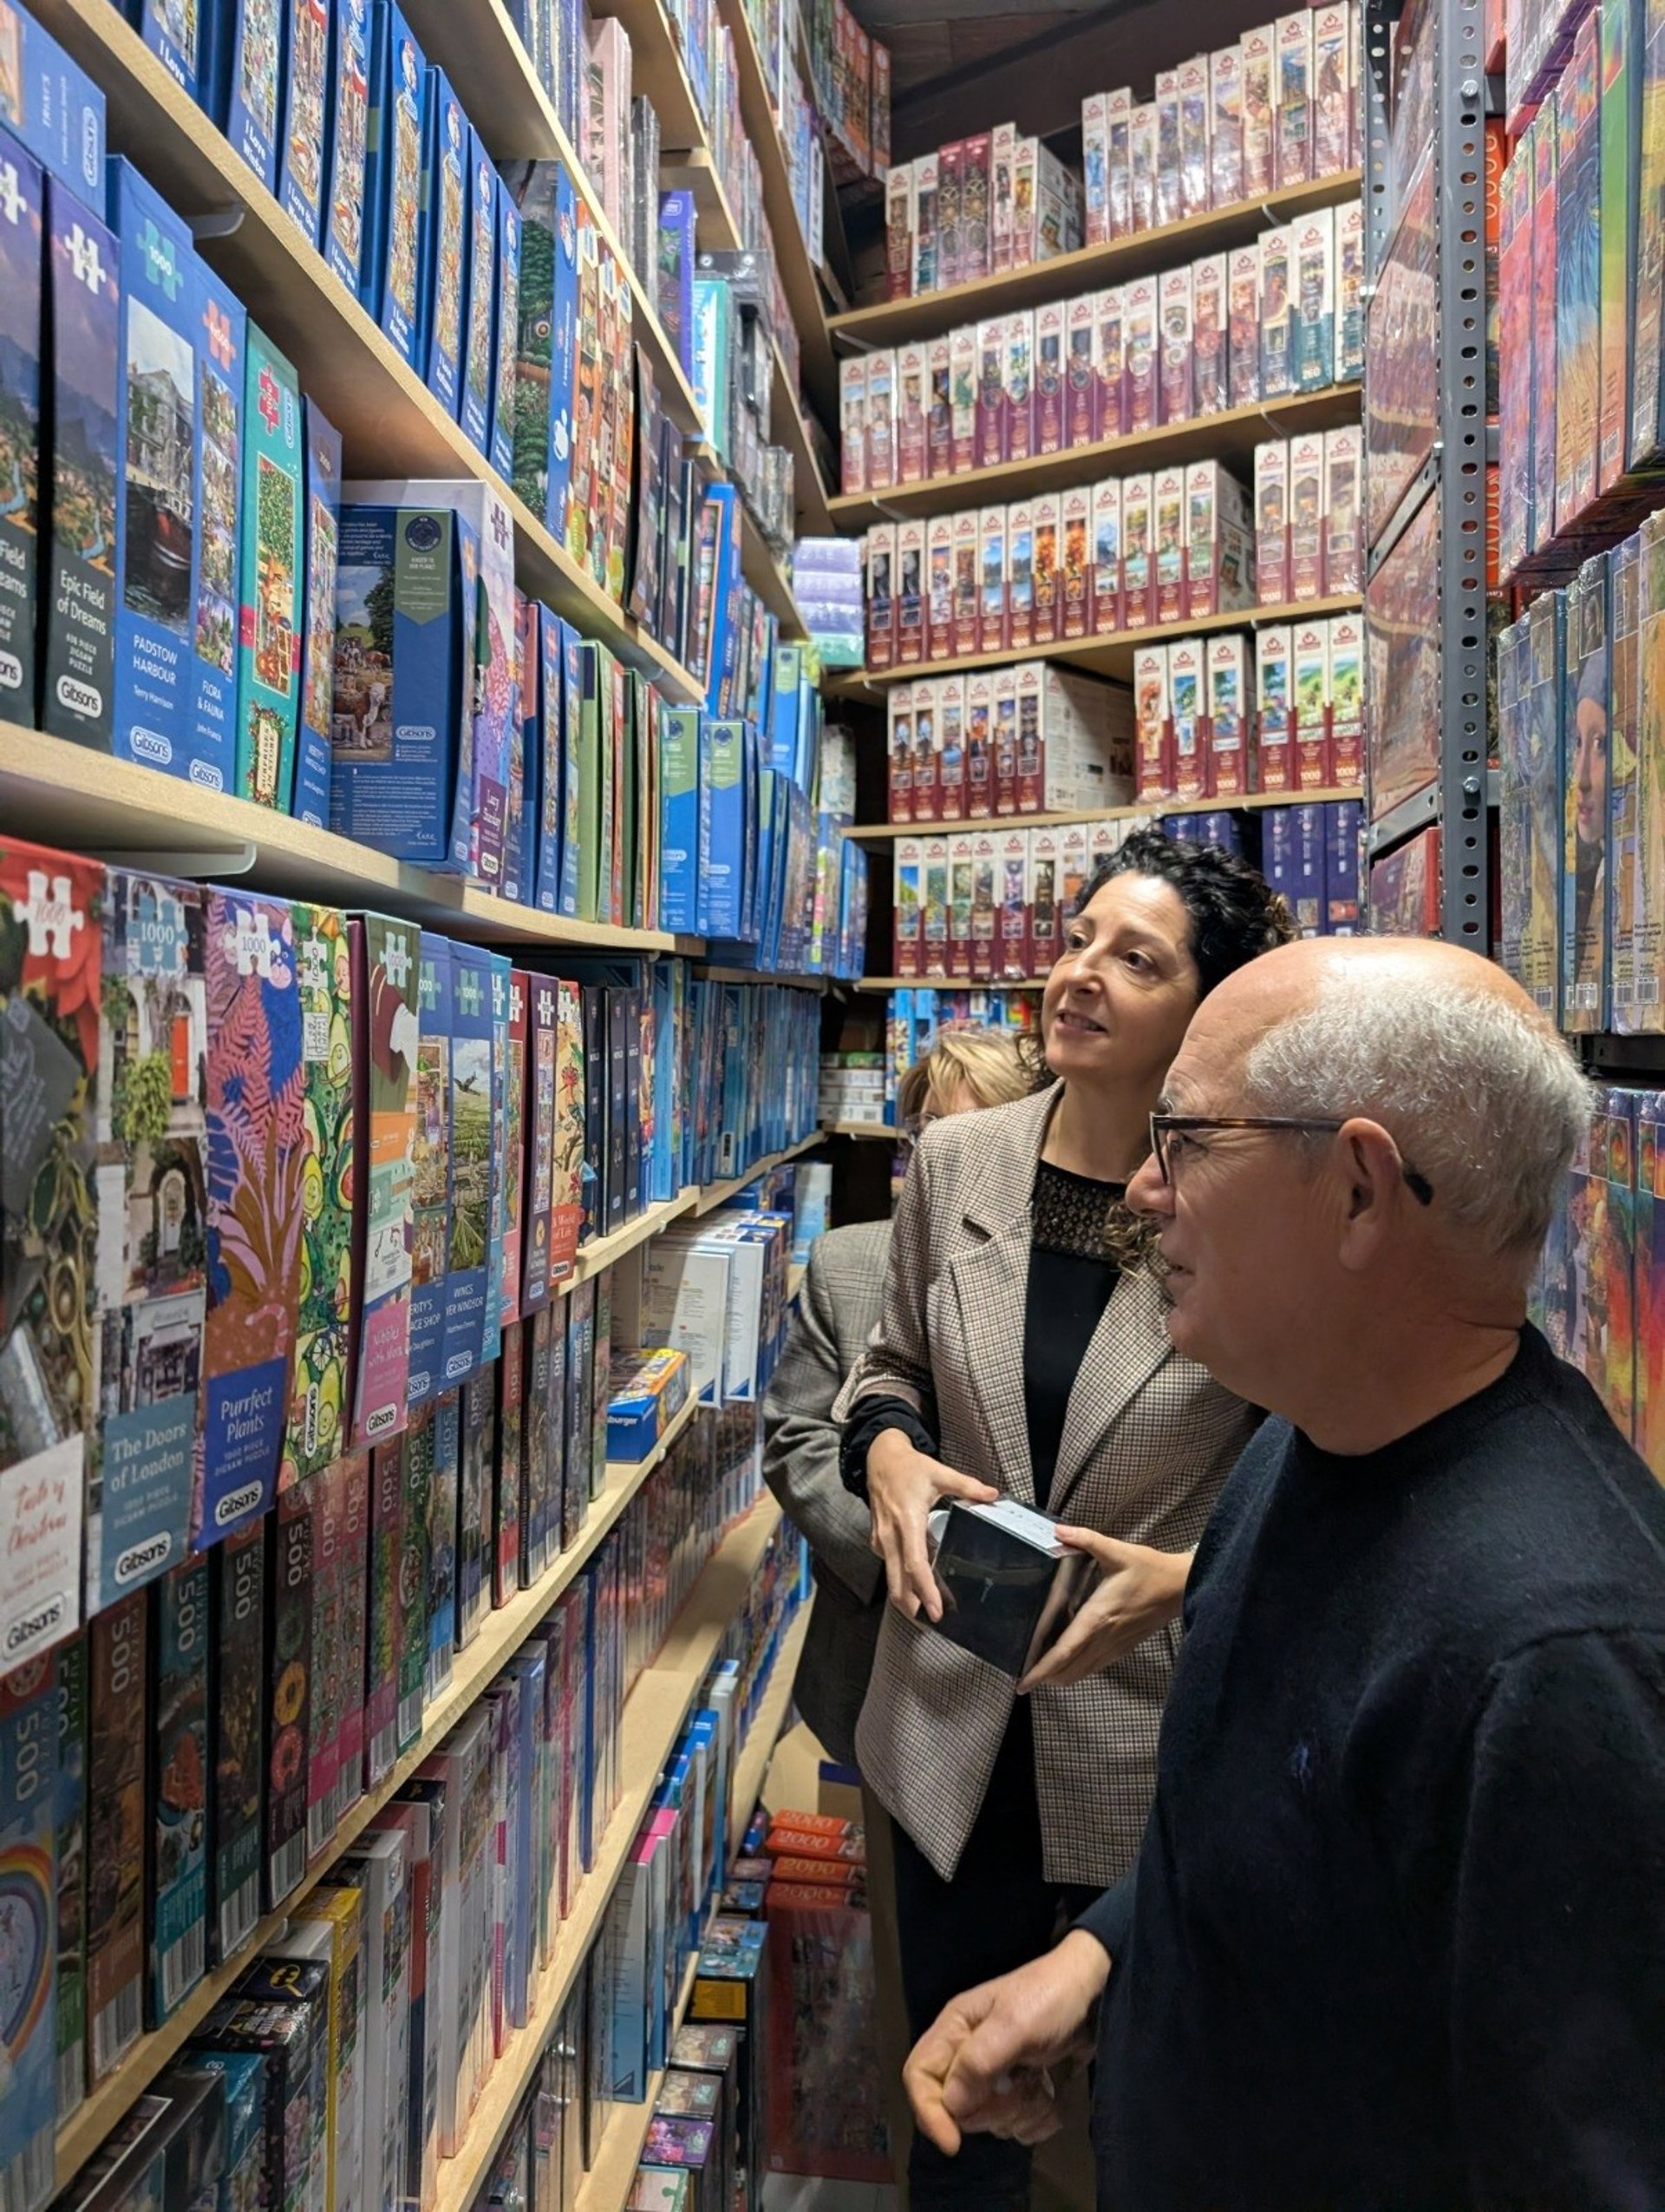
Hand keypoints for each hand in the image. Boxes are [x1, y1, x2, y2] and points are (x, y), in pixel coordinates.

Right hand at [866, 1429, 997, 1620]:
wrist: (879, 1459)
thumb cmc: (909, 1468)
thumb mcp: (939, 1473)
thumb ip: (967, 1486)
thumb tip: (993, 1494)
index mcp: (908, 1521)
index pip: (915, 1564)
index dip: (926, 1590)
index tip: (937, 1610)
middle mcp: (891, 1535)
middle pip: (897, 1582)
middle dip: (912, 1605)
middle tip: (933, 1621)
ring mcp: (880, 1539)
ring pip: (891, 1577)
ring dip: (905, 1596)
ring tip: (925, 1610)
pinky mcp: (877, 1540)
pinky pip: (889, 1566)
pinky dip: (900, 1580)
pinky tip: (915, 1584)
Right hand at [905, 1930, 1110, 2156]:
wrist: (1095, 1994)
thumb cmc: (1050, 2000)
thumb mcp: (1014, 2024)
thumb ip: (978, 2061)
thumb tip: (950, 2105)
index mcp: (954, 2029)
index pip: (918, 2077)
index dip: (929, 2112)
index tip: (954, 2142)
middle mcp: (968, 2053)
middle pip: (957, 2108)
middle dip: (992, 2108)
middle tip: (1022, 2086)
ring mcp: (995, 2074)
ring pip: (990, 2120)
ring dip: (1021, 2112)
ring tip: (1041, 2083)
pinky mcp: (1020, 2089)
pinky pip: (1018, 2125)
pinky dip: (1038, 2118)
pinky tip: (1052, 2095)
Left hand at [1017, 1530, 1191, 1692]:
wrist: (1180, 1587)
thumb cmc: (1150, 1570)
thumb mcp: (1117, 1551)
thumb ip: (1085, 1539)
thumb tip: (1058, 1530)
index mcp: (1097, 1617)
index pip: (1064, 1652)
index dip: (1041, 1670)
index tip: (1022, 1684)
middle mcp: (1104, 1638)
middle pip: (1068, 1671)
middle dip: (1045, 1678)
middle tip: (1023, 1677)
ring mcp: (1114, 1646)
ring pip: (1081, 1673)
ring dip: (1060, 1676)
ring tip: (1040, 1671)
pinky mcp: (1123, 1647)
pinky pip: (1094, 1666)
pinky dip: (1077, 1669)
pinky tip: (1068, 1660)